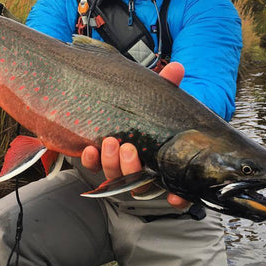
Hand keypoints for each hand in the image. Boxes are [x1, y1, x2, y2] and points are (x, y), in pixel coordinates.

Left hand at [81, 62, 189, 209]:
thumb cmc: (146, 105)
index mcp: (160, 158)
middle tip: (129, 148)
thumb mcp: (158, 95)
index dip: (177, 197)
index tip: (175, 198)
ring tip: (108, 142)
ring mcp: (117, 163)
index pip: (172, 185)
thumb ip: (167, 84)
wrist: (118, 100)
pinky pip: (91, 165)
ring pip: (114, 176)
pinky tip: (89, 149)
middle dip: (131, 168)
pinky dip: (90, 160)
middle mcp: (139, 166)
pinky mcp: (97, 157)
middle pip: (137, 181)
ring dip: (111, 163)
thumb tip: (177, 67)